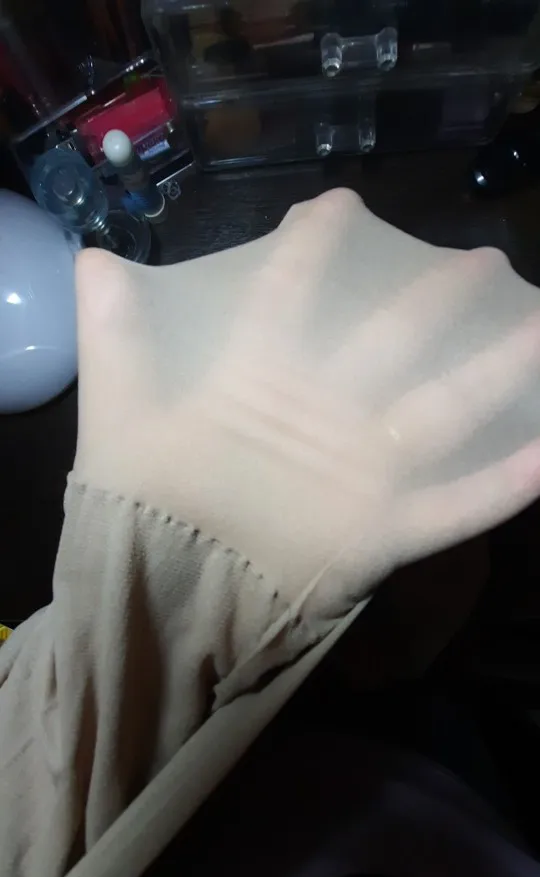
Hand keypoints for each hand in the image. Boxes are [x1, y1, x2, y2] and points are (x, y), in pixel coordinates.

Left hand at [74, 189, 539, 614]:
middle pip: (390, 345)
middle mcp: (320, 415)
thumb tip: (91, 258)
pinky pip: (456, 508)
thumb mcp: (119, 415)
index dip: (309, 250)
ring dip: (496, 372)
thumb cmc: (139, 504)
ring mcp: (356, 473)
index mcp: (259, 382)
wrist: (159, 599)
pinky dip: (506, 486)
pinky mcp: (380, 532)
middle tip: (481, 260)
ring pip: (442, 412)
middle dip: (434, 301)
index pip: (288, 298)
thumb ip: (113, 337)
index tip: (339, 205)